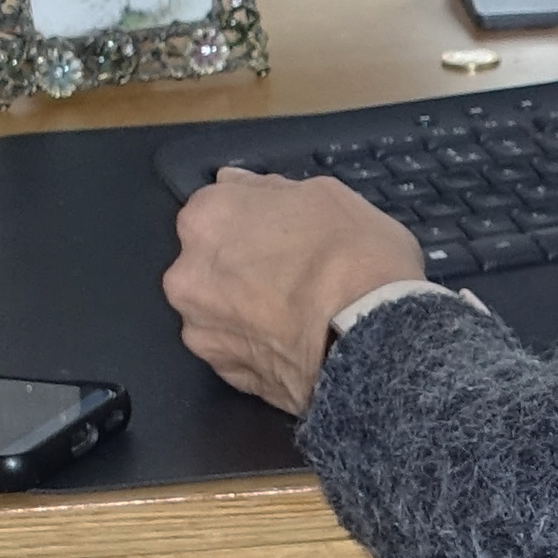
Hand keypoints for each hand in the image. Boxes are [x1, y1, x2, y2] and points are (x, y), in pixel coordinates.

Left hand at [164, 168, 423, 418]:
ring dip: (242, 307)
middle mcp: (187, 273)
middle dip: (238, 264)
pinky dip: (254, 345)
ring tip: (292, 312)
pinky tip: (289, 340)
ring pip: (216, 308)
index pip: (214, 208)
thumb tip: (240, 185)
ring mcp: (199, 327)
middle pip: (207, 261)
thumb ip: (268, 189)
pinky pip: (233, 349)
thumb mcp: (324, 194)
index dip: (250, 219)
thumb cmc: (352, 255)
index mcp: (207, 218)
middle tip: (288, 271)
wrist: (369, 335)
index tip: (277, 231)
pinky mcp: (219, 372)